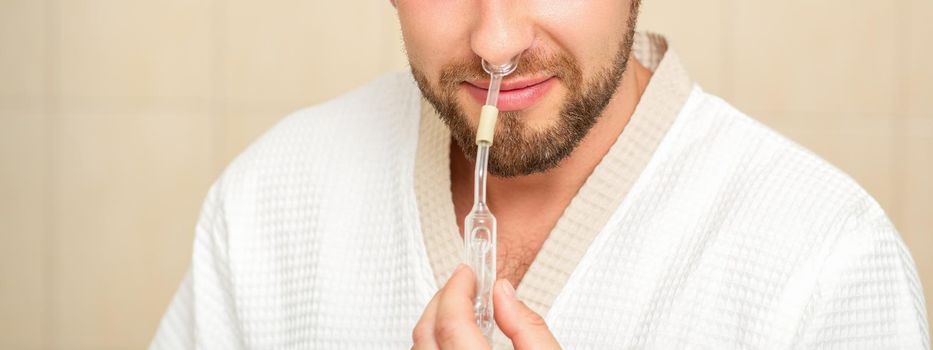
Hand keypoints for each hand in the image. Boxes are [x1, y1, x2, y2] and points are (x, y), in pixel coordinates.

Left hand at [412, 264, 560, 348]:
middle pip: (426, 332)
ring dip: (436, 321)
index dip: (457, 289)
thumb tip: (503, 292)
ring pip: (420, 347)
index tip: (468, 271)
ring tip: (462, 306)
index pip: (451, 323)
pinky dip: (436, 341)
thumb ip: (529, 327)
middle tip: (465, 282)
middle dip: (443, 299)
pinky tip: (457, 335)